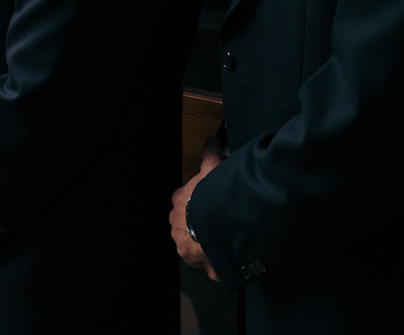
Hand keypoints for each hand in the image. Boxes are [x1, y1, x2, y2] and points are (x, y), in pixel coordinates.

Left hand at [171, 136, 224, 281]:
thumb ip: (210, 155)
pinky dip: (215, 262)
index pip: (184, 200)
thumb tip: (211, 141)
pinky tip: (226, 257)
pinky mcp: (193, 258)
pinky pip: (204, 262)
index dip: (199, 200)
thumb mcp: (212, 170)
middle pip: (188, 224)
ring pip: (194, 245)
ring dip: (207, 245)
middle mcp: (177, 223)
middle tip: (219, 223)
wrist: (214, 224)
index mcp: (180, 201)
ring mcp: (183, 242)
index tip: (210, 201)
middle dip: (202, 225)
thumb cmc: (211, 196)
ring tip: (224, 242)